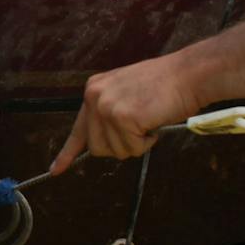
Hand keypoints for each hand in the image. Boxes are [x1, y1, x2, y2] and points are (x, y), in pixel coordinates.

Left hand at [49, 54, 199, 172]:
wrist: (188, 74)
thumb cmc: (165, 86)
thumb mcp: (127, 94)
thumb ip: (110, 114)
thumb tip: (100, 144)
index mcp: (94, 90)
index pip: (78, 129)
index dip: (67, 154)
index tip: (55, 171)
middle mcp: (94, 97)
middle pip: (97, 148)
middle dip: (121, 145)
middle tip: (140, 127)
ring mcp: (106, 107)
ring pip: (115, 151)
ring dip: (136, 144)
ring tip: (149, 119)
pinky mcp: (122, 117)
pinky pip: (133, 148)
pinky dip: (147, 142)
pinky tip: (154, 121)